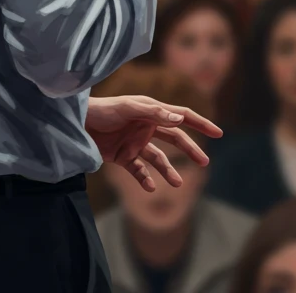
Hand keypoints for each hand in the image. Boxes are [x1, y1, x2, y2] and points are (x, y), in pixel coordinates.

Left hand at [86, 95, 221, 191]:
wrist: (77, 123)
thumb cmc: (103, 110)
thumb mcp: (128, 108)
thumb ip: (154, 114)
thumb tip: (180, 120)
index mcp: (152, 111)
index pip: (182, 117)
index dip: (201, 124)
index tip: (218, 133)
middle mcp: (147, 127)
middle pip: (175, 139)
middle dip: (191, 150)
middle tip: (205, 162)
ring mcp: (136, 143)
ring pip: (159, 159)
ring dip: (169, 170)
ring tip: (178, 183)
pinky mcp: (123, 157)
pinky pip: (139, 170)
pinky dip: (146, 179)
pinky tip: (152, 188)